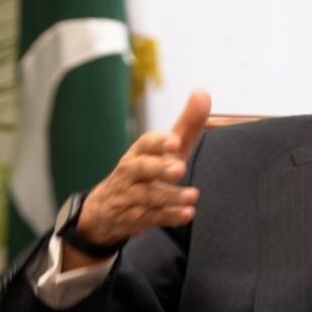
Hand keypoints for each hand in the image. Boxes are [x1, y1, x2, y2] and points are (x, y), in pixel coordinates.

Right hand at [62, 91, 210, 268]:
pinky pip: (151, 218)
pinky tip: (187, 214)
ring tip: (193, 195)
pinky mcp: (134, 218)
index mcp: (138, 153)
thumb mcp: (166, 149)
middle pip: (141, 169)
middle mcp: (130, 173)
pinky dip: (169, 217)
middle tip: (179, 168)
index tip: (174, 141)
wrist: (107, 210)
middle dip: (158, 168)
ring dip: (170, 197)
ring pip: (148, 197)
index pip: (144, 144)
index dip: (158, 143)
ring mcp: (130, 197)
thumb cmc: (146, 171)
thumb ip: (187, 125)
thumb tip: (203, 92)